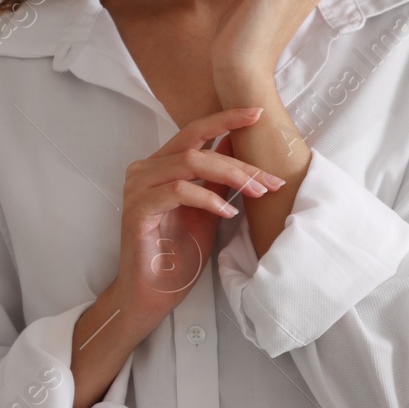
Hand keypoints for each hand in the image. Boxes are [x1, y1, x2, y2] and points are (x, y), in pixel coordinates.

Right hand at [112, 107, 284, 324]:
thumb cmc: (178, 253)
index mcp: (160, 165)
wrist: (153, 293)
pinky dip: (208, 198)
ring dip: (230, 175)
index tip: (258, 115)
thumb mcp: (208, 208)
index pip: (194, 131)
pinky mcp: (137, 209)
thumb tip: (240, 146)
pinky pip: (177, 191)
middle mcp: (145, 169)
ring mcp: (138, 187)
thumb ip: (218, 178)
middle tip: (271, 178)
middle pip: (195, 145)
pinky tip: (228, 211)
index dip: (225, 119)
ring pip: (189, 163)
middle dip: (238, 159)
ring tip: (257, 193)